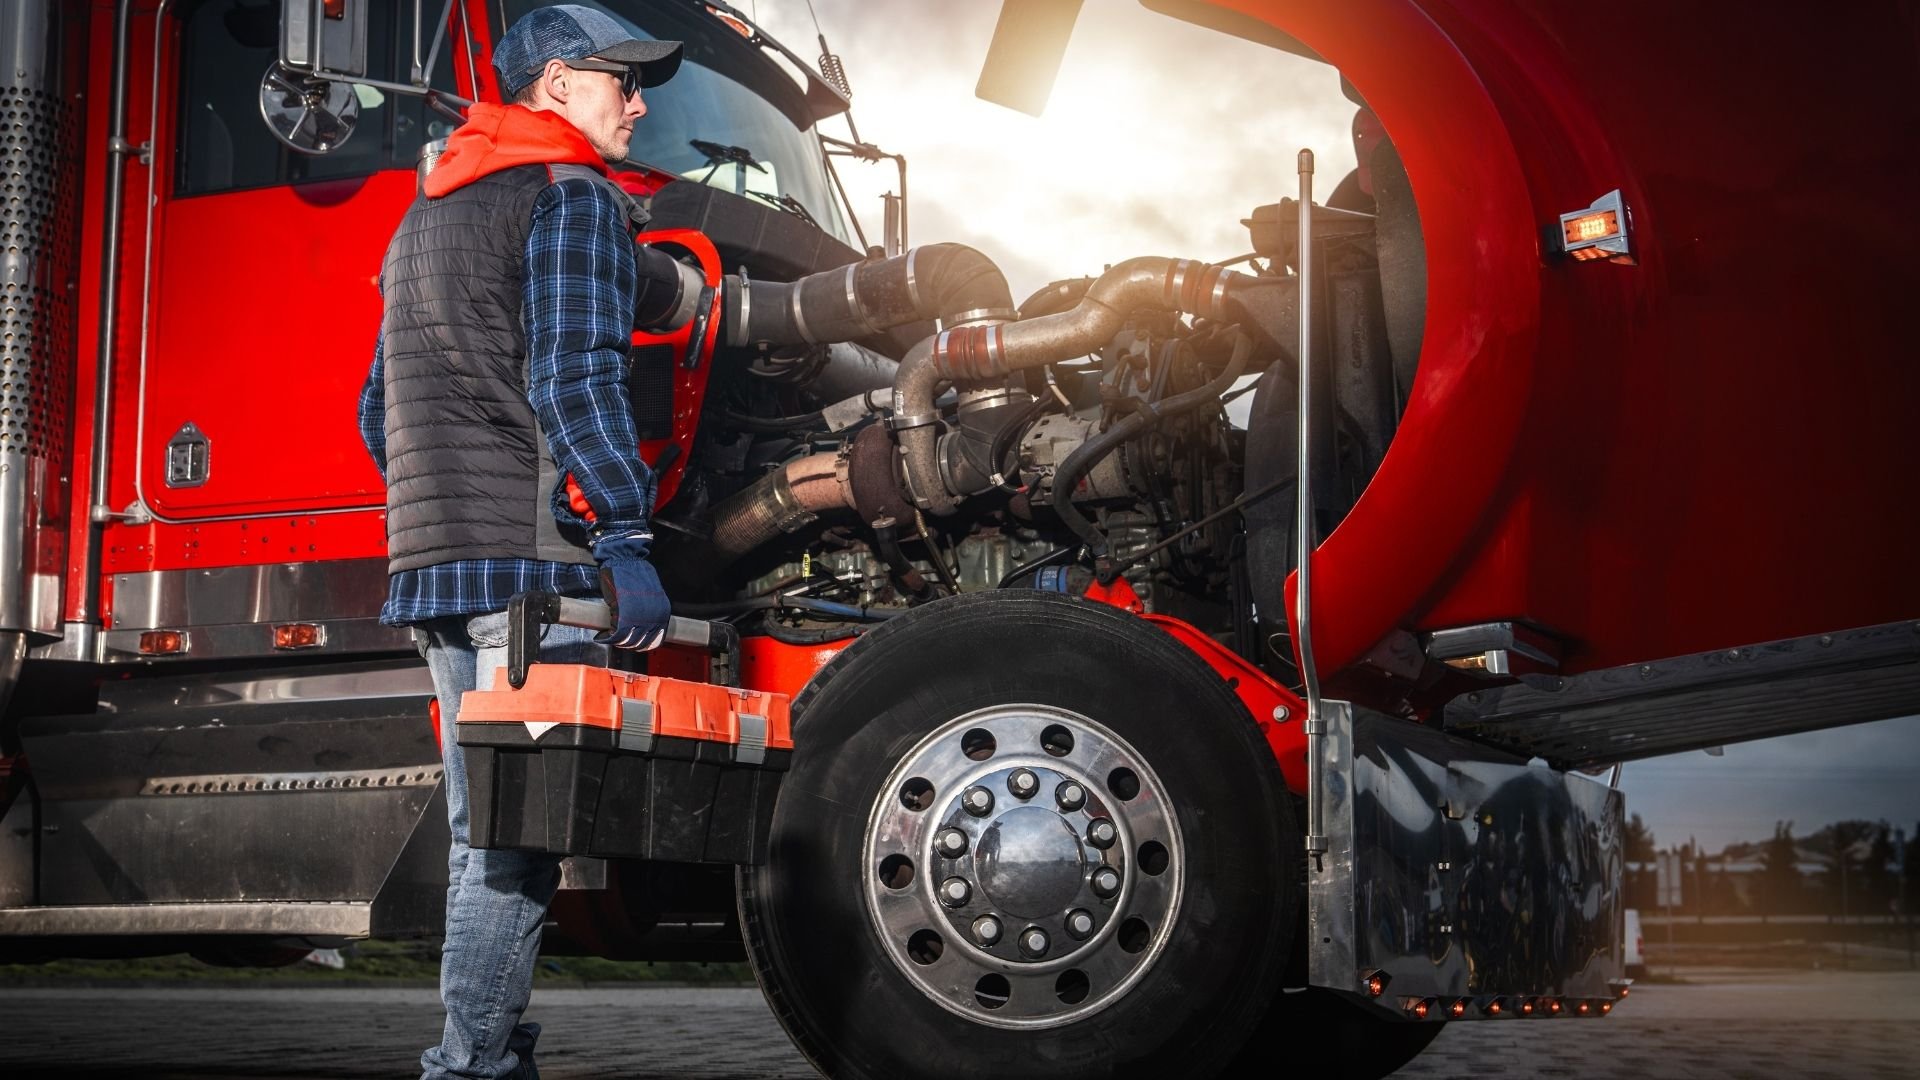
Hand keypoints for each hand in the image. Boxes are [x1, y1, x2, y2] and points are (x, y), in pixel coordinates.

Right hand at [593, 534, 670, 650]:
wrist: (624, 559)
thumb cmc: (635, 573)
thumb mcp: (651, 594)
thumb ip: (650, 611)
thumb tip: (643, 627)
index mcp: (662, 612)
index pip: (655, 640)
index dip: (642, 645)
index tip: (633, 646)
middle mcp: (654, 616)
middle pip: (640, 643)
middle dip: (628, 645)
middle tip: (618, 642)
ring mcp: (639, 616)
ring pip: (628, 641)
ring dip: (616, 642)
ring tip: (608, 637)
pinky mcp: (623, 613)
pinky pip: (615, 634)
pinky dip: (606, 638)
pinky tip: (601, 636)